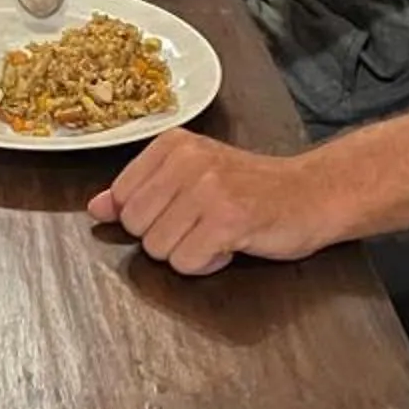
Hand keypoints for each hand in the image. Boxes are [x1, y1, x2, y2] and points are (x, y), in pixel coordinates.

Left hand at [89, 132, 329, 272]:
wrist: (313, 194)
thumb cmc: (251, 189)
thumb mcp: (190, 178)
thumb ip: (140, 191)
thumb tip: (95, 208)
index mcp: (172, 145)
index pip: (121, 198)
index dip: (148, 217)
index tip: (181, 210)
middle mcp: (187, 160)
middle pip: (136, 226)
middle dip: (166, 238)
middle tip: (203, 224)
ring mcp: (209, 188)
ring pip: (158, 248)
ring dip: (188, 253)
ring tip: (219, 232)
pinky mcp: (229, 219)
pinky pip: (188, 262)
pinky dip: (208, 264)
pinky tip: (231, 244)